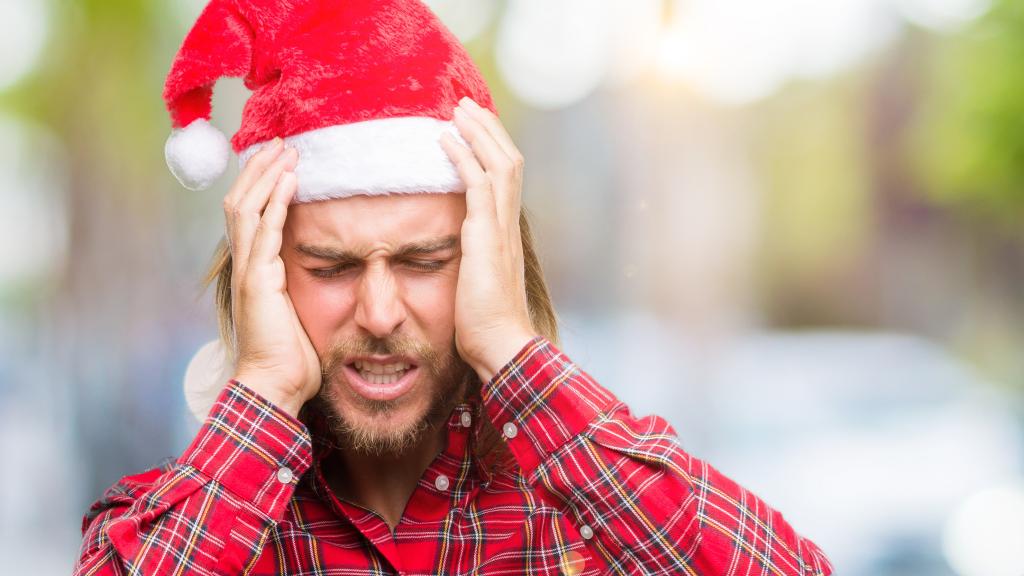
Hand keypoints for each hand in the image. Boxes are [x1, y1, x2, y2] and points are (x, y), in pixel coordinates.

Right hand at [223, 138, 320, 416]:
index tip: (282, 162)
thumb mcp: (302, 312)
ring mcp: (248, 271)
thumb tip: (336, 275)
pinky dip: (276, 201)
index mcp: (255, 270)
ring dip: (266, 175)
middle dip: (260, 170)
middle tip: (280, 143)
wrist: (275, 385)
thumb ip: (307, 288)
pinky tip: (290, 179)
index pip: (250, 215)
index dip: (262, 185)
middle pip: (241, 202)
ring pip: (247, 208)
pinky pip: (265, 230)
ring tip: (285, 150)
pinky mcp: (258, 280)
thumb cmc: (292, 357)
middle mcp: (246, 265)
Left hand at [440, 97, 537, 382]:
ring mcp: (500, 229)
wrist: (502, 346)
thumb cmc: (486, 328)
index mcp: (506, 234)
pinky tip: (443, 139)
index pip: (506, 179)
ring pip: (498, 164)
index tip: (474, 129)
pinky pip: (476, 184)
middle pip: (509, 161)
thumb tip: (458, 261)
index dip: (493, 150)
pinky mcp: (486, 236)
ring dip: (477, 133)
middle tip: (466, 106)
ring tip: (457, 110)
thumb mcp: (477, 286)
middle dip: (488, 130)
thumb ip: (472, 265)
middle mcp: (508, 225)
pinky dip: (462, 157)